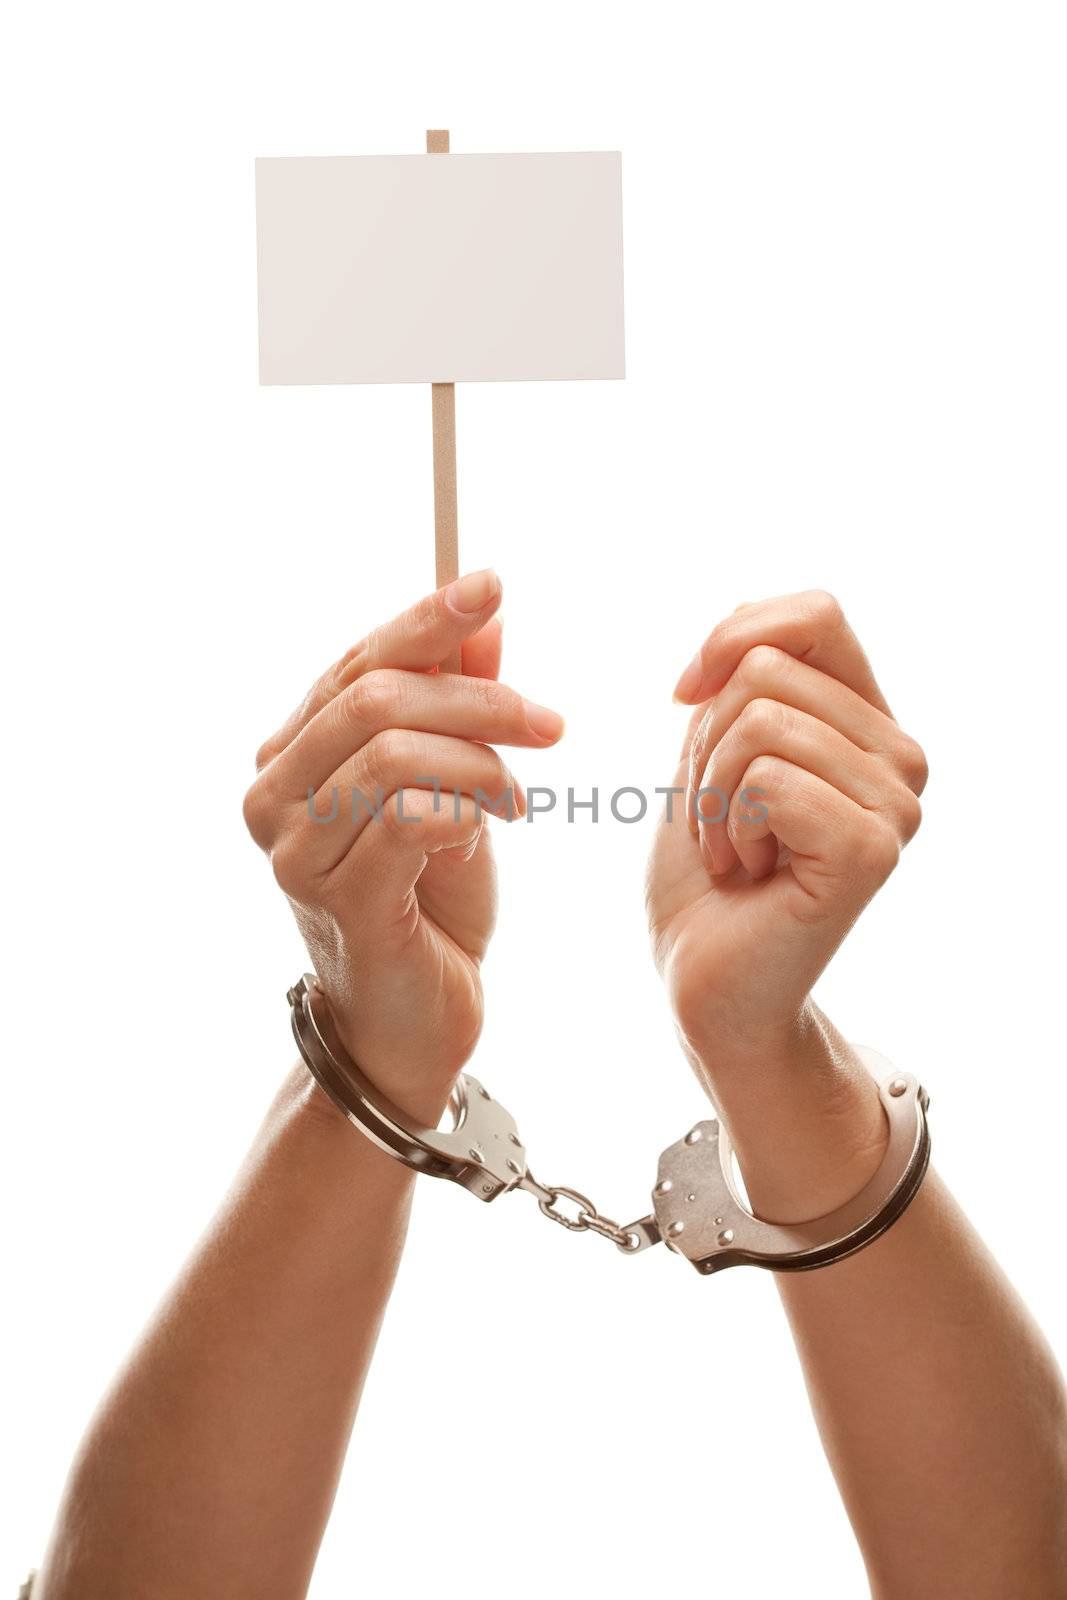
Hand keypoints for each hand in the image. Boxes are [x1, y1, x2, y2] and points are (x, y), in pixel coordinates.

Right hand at [243, 571, 563, 1121]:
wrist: (412, 1021)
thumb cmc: (426, 902)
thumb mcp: (450, 785)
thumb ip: (456, 705)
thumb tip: (485, 616)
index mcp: (291, 754)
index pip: (358, 662)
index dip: (426, 619)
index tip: (492, 585)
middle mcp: (273, 795)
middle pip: (375, 698)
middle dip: (477, 696)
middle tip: (548, 723)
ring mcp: (295, 850)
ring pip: (394, 752)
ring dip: (481, 761)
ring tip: (520, 797)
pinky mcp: (338, 899)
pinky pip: (413, 817)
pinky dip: (469, 809)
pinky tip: (496, 828)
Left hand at [646, 592, 927, 1212]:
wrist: (705, 982)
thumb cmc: (707, 875)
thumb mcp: (712, 753)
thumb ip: (741, 684)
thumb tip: (740, 629)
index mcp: (868, 724)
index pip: (816, 614)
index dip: (732, 636)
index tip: (683, 695)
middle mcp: (901, 757)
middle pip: (767, 667)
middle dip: (705, 743)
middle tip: (722, 821)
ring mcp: (896, 804)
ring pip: (760, 720)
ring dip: (712, 792)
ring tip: (735, 850)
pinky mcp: (872, 848)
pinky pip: (767, 777)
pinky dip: (727, 826)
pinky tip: (750, 875)